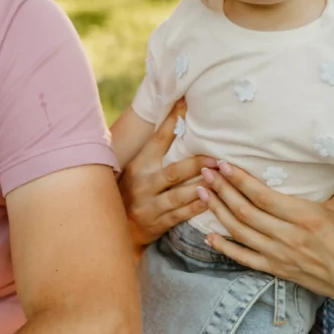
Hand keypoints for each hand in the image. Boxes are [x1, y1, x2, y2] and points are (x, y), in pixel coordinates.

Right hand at [117, 99, 217, 247]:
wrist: (114, 229)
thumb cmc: (130, 192)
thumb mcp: (136, 169)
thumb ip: (154, 151)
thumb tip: (176, 118)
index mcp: (138, 166)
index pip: (158, 139)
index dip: (172, 121)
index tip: (186, 104)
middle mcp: (142, 184)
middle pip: (174, 171)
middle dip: (197, 164)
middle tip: (218, 158)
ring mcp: (149, 206)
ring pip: (178, 195)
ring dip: (200, 187)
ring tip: (219, 178)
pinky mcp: (156, 224)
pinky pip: (179, 215)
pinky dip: (195, 208)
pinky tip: (210, 201)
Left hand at [194, 163, 333, 308]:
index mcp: (305, 216)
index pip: (263, 196)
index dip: (240, 180)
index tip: (223, 165)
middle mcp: (288, 236)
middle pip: (245, 211)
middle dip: (222, 190)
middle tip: (205, 173)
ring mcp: (279, 255)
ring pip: (240, 232)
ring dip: (218, 212)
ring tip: (202, 194)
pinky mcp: (276, 269)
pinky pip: (243, 258)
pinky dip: (224, 246)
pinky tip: (209, 235)